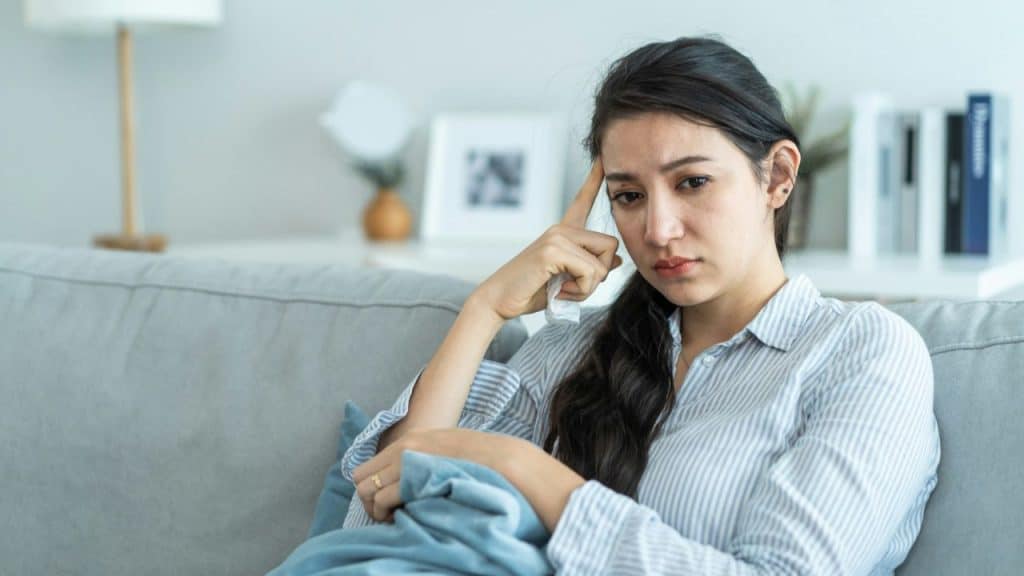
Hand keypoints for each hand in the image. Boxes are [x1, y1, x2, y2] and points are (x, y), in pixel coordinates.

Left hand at [352, 428, 511, 522]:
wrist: (503, 460)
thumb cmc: (482, 460)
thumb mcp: (448, 448)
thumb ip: (426, 458)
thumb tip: (411, 479)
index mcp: (411, 438)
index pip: (371, 464)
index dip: (374, 487)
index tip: (389, 501)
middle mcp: (404, 446)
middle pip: (360, 477)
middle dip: (369, 499)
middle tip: (388, 513)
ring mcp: (406, 462)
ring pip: (365, 490)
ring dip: (376, 508)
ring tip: (395, 517)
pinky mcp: (412, 478)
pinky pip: (382, 499)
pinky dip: (387, 513)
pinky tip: (403, 518)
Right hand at [470, 159, 622, 320]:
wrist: (499, 301)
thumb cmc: (530, 290)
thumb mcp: (567, 279)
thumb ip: (590, 267)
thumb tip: (617, 260)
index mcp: (563, 232)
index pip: (582, 200)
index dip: (594, 179)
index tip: (603, 156)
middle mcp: (561, 229)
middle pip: (610, 245)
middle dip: (600, 274)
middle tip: (573, 286)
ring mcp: (556, 237)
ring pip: (601, 263)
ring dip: (588, 287)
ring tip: (563, 290)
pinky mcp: (552, 250)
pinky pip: (590, 272)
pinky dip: (580, 290)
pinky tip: (559, 291)